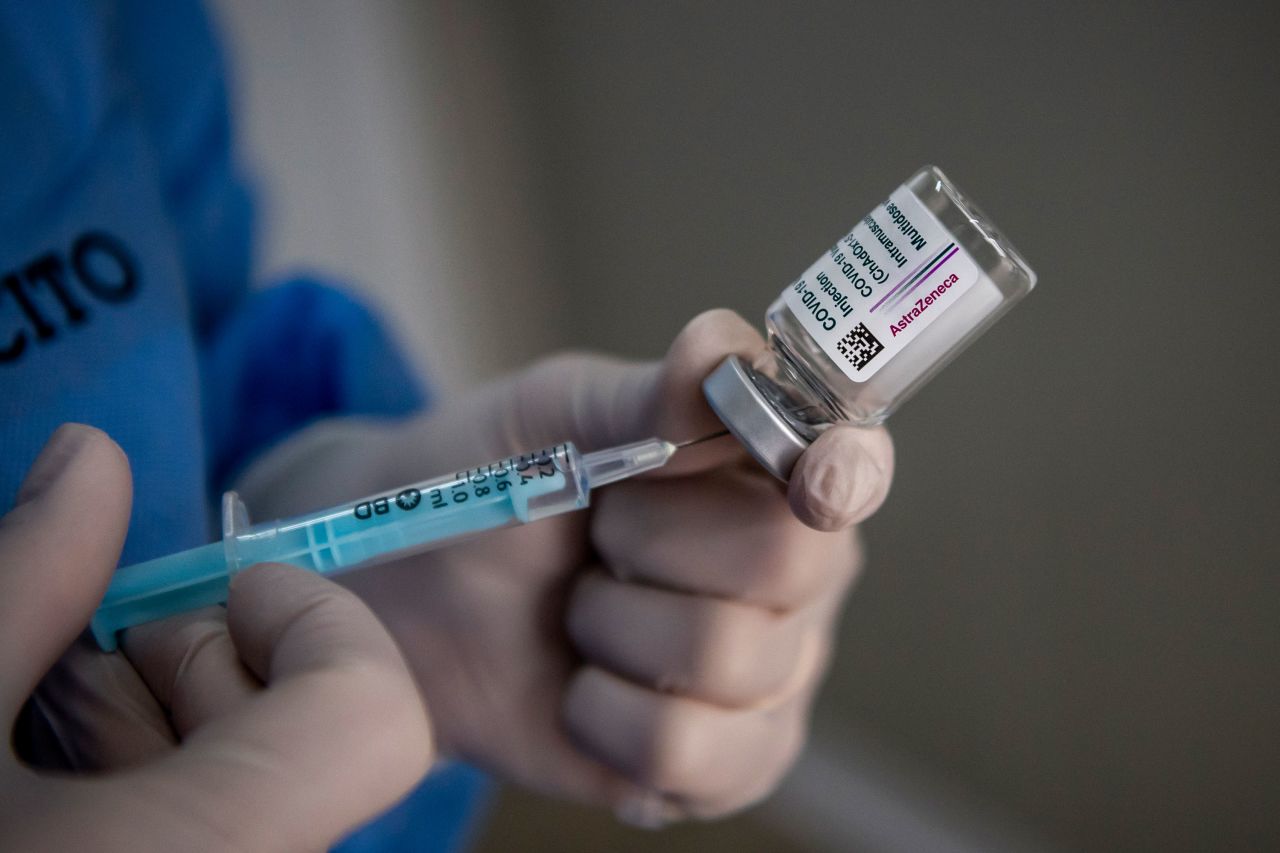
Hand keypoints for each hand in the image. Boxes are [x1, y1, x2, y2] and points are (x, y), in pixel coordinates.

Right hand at [3, 426, 432, 849]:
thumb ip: (21, 584)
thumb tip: (91, 460)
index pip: (375, 717)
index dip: (312, 628)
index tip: (214, 597)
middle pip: (322, 755)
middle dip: (210, 686)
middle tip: (73, 696)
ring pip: (280, 806)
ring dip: (177, 754)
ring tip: (43, 776)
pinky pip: (244, 844)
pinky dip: (173, 811)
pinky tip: (62, 823)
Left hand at [278, 309, 893, 823]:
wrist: (408, 601)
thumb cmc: (490, 486)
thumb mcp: (548, 416)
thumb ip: (640, 393)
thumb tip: (720, 348)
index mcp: (766, 471)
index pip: (851, 468)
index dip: (844, 471)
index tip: (814, 480)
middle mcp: (794, 574)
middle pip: (789, 563)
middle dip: (654, 543)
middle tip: (599, 536)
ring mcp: (769, 675)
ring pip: (731, 661)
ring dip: (615, 632)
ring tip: (580, 613)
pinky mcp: (725, 763)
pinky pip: (693, 755)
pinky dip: (607, 721)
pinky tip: (585, 693)